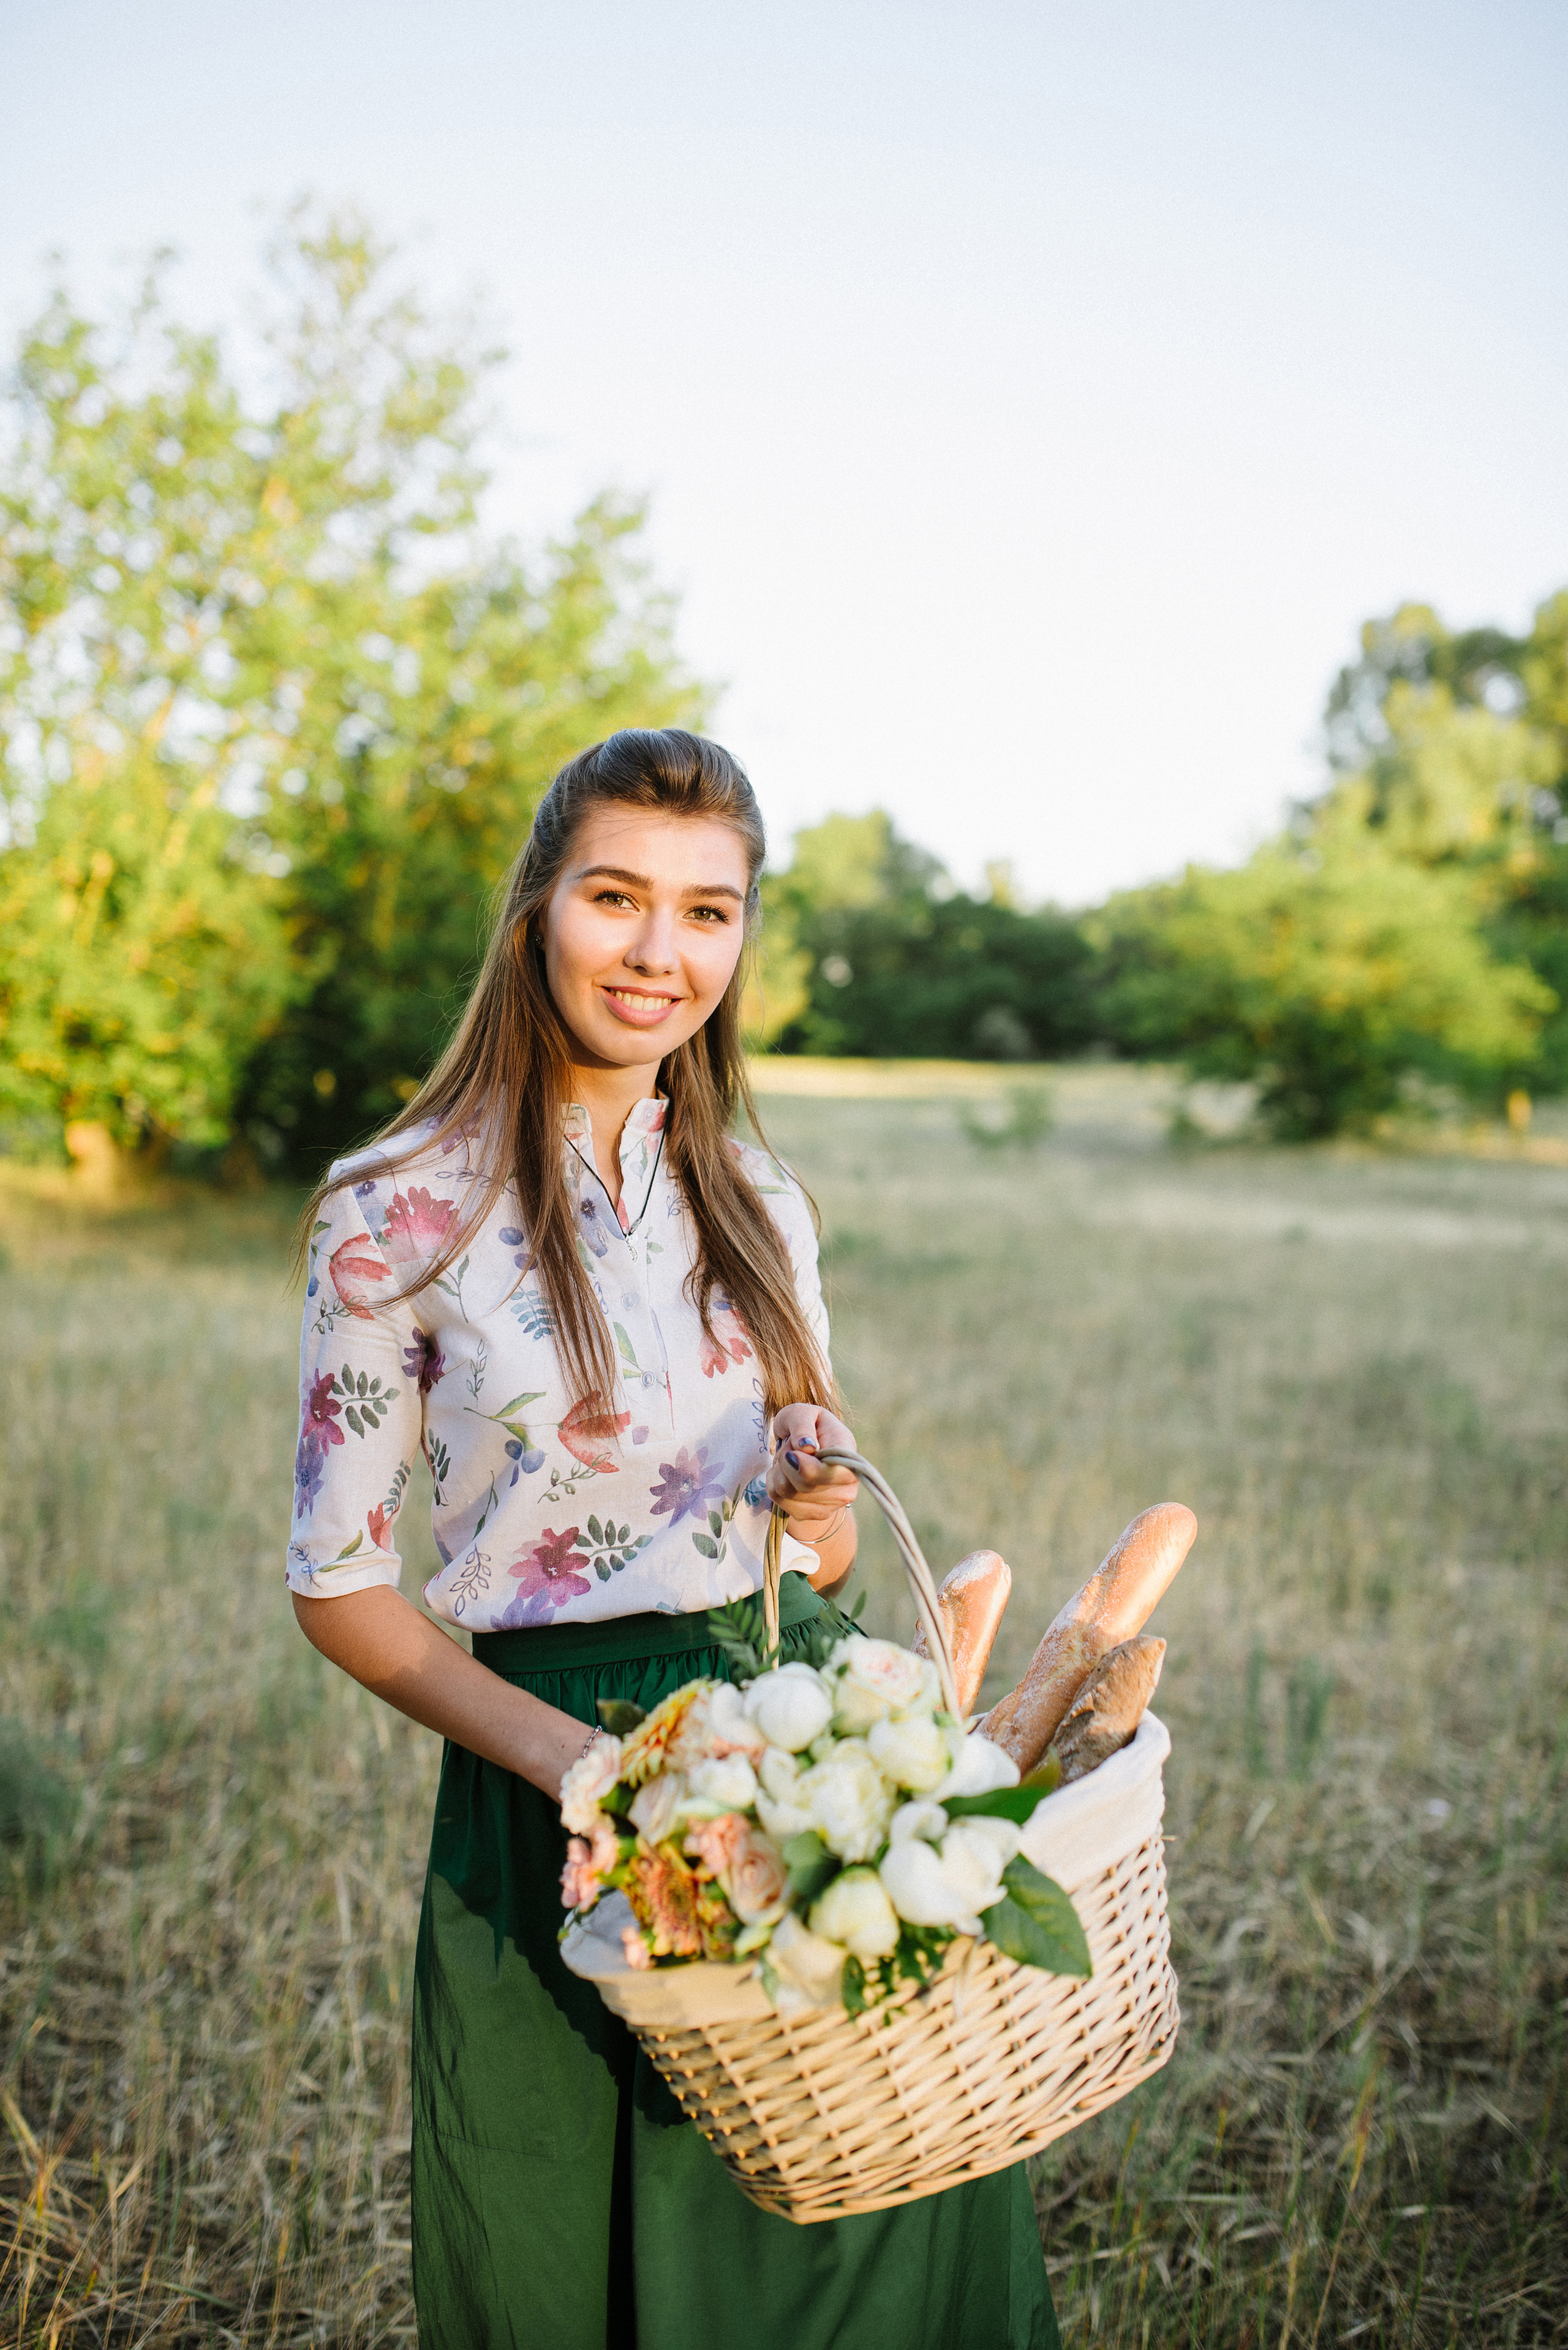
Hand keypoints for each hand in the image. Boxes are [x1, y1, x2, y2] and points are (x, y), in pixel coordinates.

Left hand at [766, 1404, 858, 1538]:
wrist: (807, 1447)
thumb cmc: (806, 1425)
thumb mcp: (801, 1413)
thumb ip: (802, 1425)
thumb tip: (806, 1447)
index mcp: (849, 1455)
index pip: (834, 1474)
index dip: (808, 1468)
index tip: (792, 1452)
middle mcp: (847, 1485)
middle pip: (804, 1485)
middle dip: (786, 1459)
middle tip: (790, 1445)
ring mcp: (832, 1504)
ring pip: (787, 1493)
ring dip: (778, 1470)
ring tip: (789, 1457)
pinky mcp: (812, 1514)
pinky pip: (778, 1501)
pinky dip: (773, 1483)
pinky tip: (785, 1472)